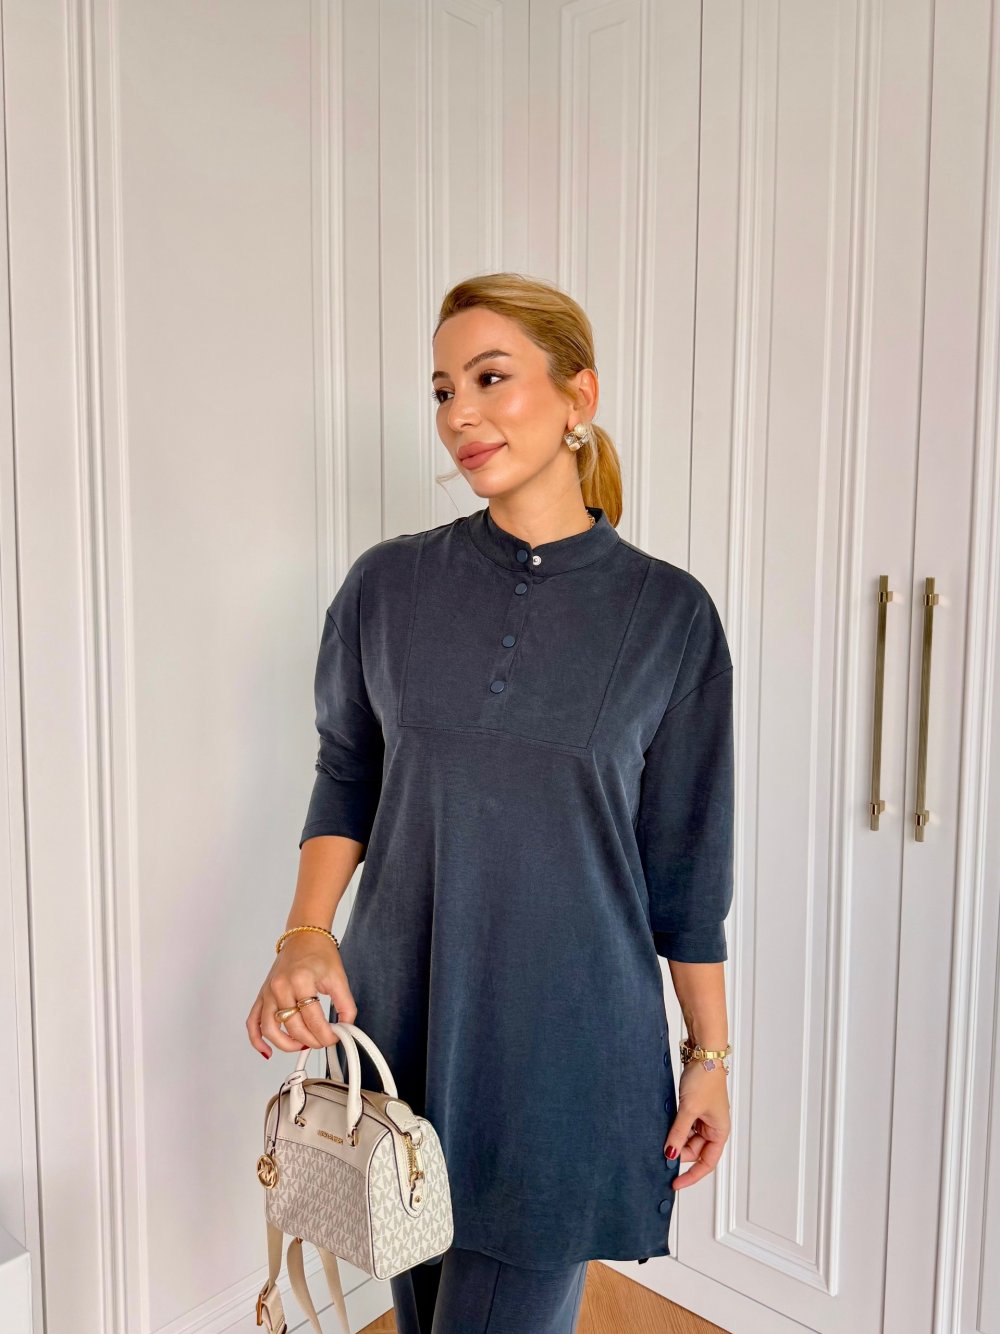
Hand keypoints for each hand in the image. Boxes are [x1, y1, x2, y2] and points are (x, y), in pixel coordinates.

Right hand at [245, 933, 357, 1057]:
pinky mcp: (261, 996)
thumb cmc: (320, 954)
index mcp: (301, 980)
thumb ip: (346, 1005)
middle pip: (293, 1026)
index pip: (313, 1018)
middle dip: (311, 1040)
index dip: (326, 1034)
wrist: (304, 938)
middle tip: (323, 1041)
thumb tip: (346, 1028)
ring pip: (270, 1029)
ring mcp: (268, 992)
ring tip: (303, 1046)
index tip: (335, 1038)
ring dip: (286, 1045)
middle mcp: (280, 986)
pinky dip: (257, 1040)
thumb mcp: (339, 978)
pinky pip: (253, 1022)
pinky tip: (267, 1051)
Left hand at [663, 1061, 730, 1189]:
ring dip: (675, 1140)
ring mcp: (703, 1118)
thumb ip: (678, 1133)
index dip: (691, 1176)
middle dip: (678, 1154)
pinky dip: (674, 1129)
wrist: (702, 1053)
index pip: (706, 1164)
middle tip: (660, 1154)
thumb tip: (669, 1154)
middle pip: (694, 1152)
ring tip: (660, 1138)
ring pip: (687, 1139)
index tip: (675, 1184)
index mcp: (720, 1132)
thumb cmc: (705, 1079)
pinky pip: (683, 1126)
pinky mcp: (693, 1109)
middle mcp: (713, 1128)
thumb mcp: (689, 1110)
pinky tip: (663, 1128)